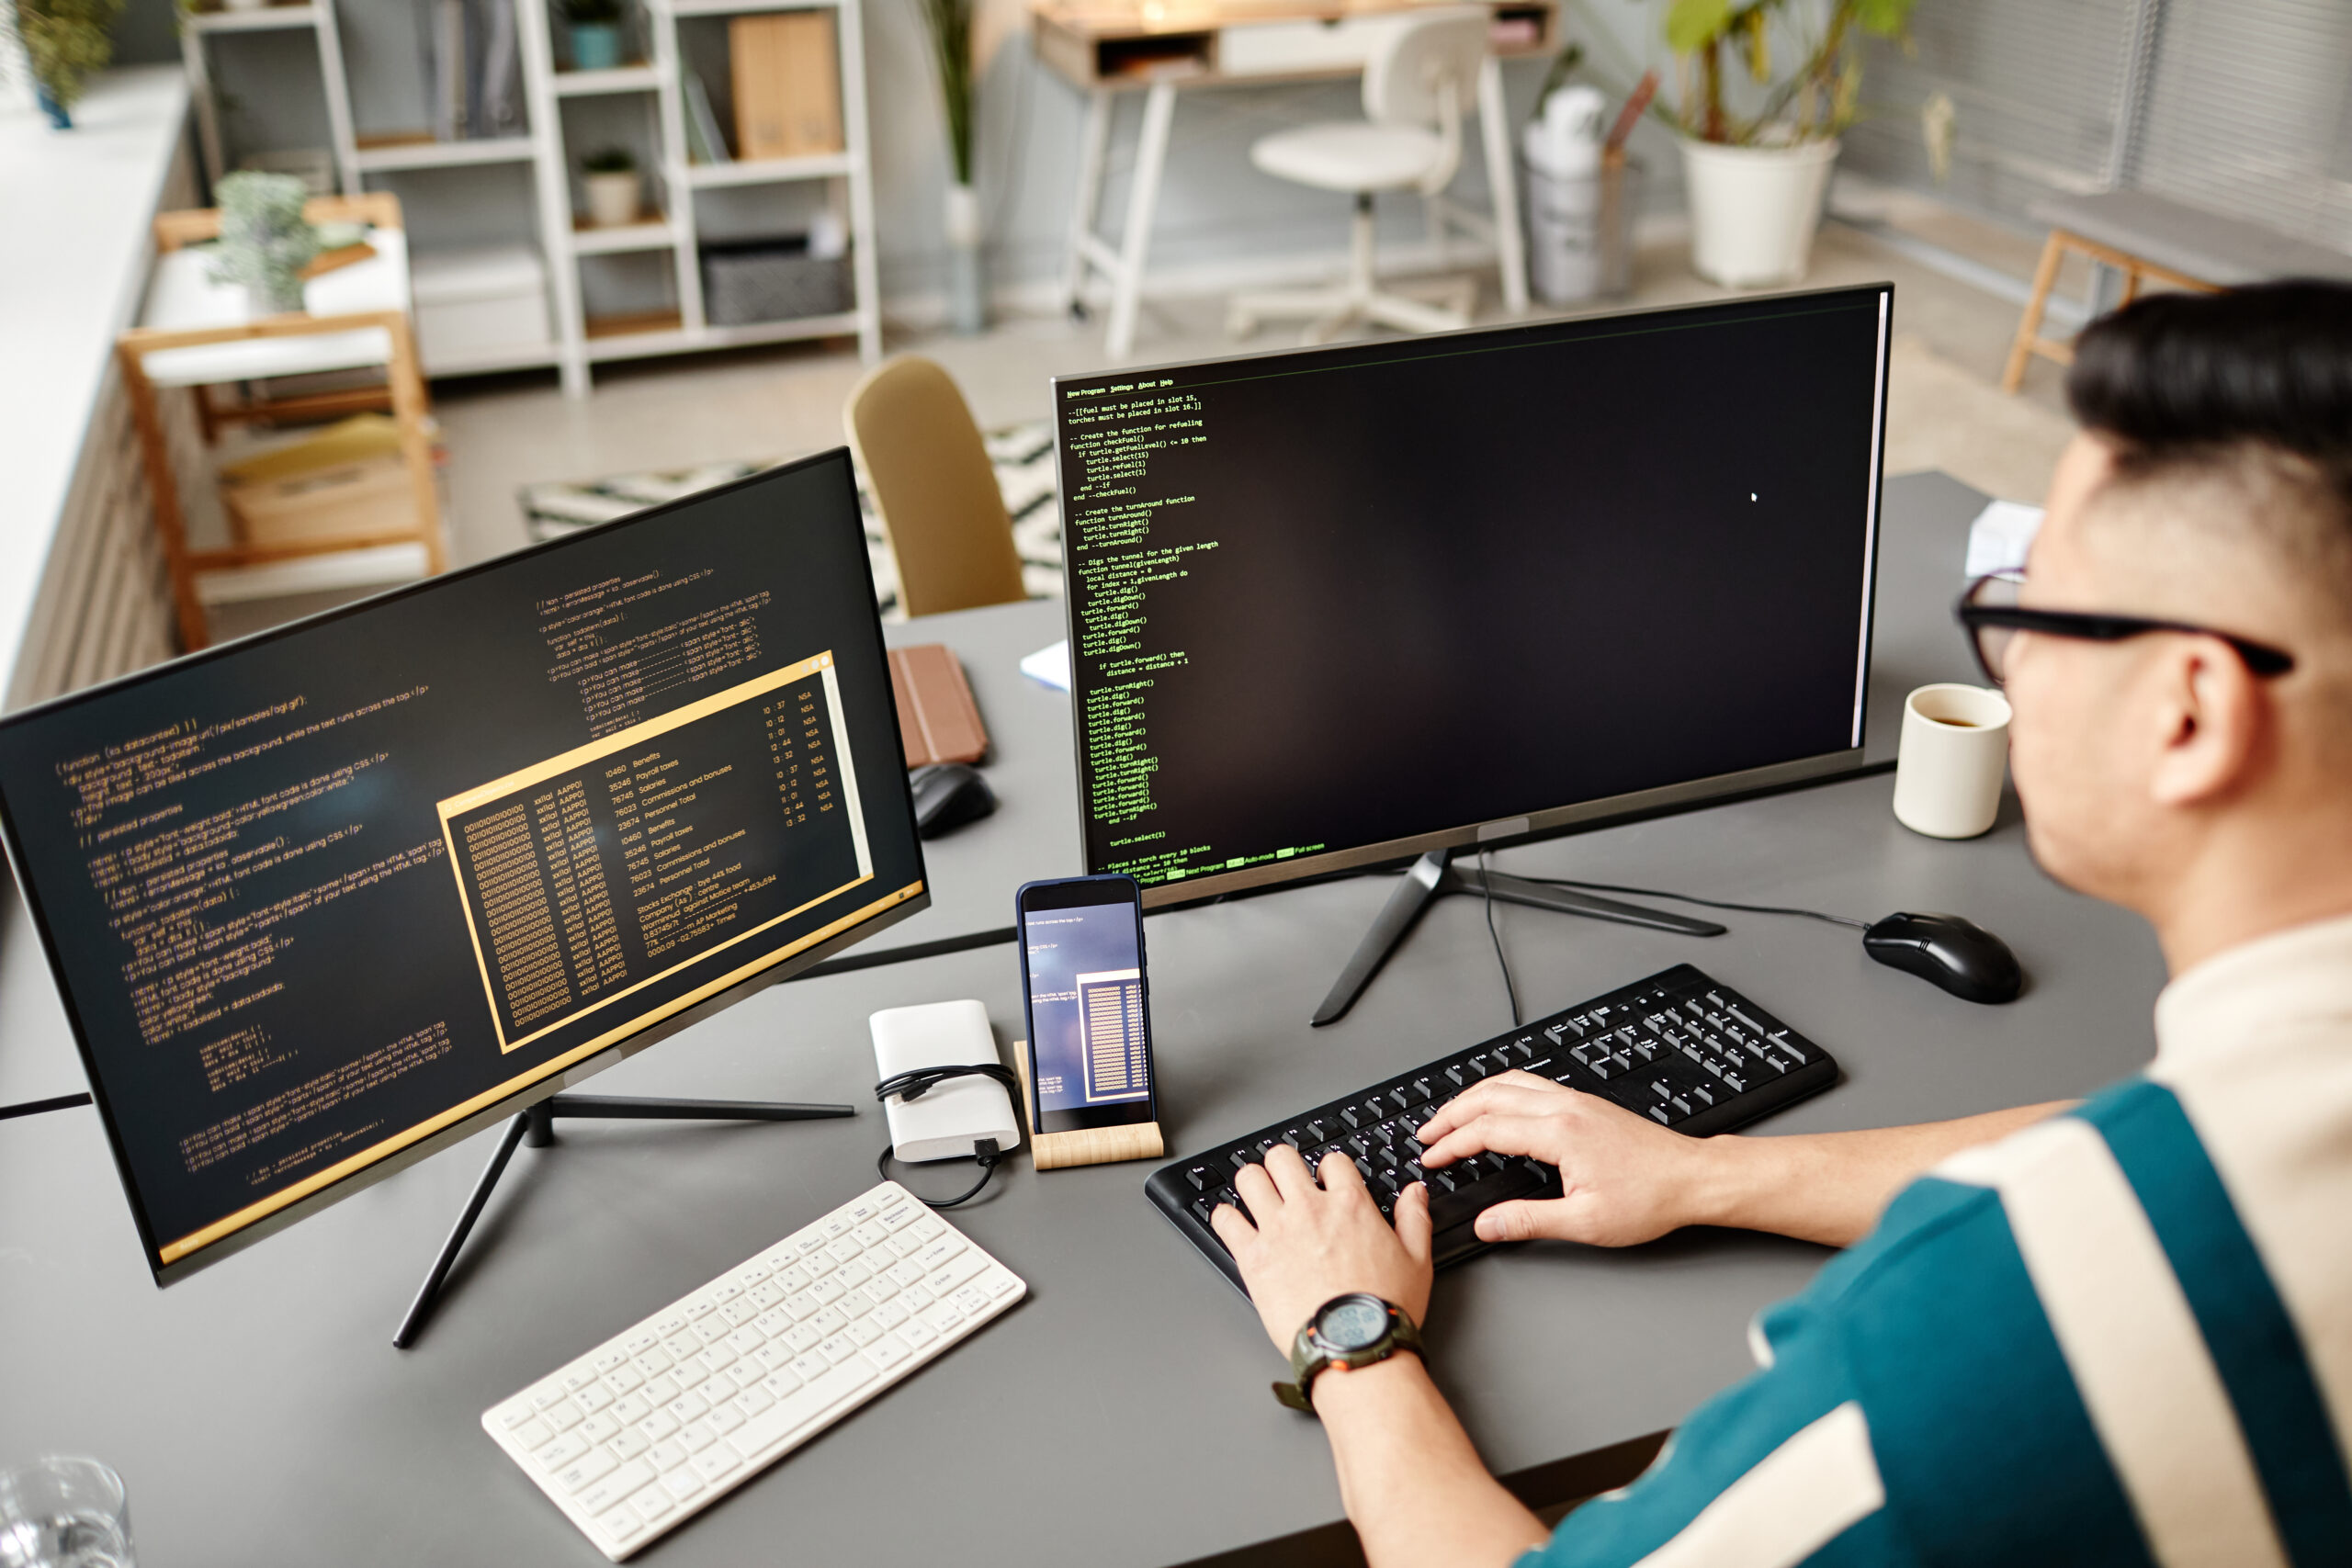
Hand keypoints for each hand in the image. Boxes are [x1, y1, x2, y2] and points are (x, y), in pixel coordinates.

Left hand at [1210, 1143, 1433, 1354]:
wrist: (1353, 1347)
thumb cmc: (1383, 1310)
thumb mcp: (1418, 1261)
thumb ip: (1415, 1219)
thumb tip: (1414, 1193)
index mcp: (1350, 1206)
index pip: (1333, 1161)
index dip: (1330, 1169)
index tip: (1326, 1182)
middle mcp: (1310, 1209)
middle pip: (1282, 1157)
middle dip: (1283, 1166)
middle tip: (1285, 1181)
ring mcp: (1278, 1230)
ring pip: (1249, 1178)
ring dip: (1253, 1184)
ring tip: (1257, 1196)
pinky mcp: (1253, 1257)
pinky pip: (1225, 1220)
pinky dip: (1225, 1217)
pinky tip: (1233, 1223)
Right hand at [1415, 1071, 1713, 1246]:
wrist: (1692, 1178)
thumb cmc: (1650, 1198)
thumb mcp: (1585, 1222)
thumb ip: (1529, 1221)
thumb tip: (1489, 1224)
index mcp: (1560, 1133)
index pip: (1487, 1129)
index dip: (1452, 1144)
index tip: (1432, 1158)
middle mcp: (1565, 1107)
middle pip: (1490, 1097)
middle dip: (1451, 1114)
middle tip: (1427, 1134)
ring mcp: (1576, 1100)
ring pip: (1509, 1083)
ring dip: (1473, 1097)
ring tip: (1450, 1115)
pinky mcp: (1585, 1104)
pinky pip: (1530, 1083)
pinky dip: (1499, 1090)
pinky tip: (1497, 1103)